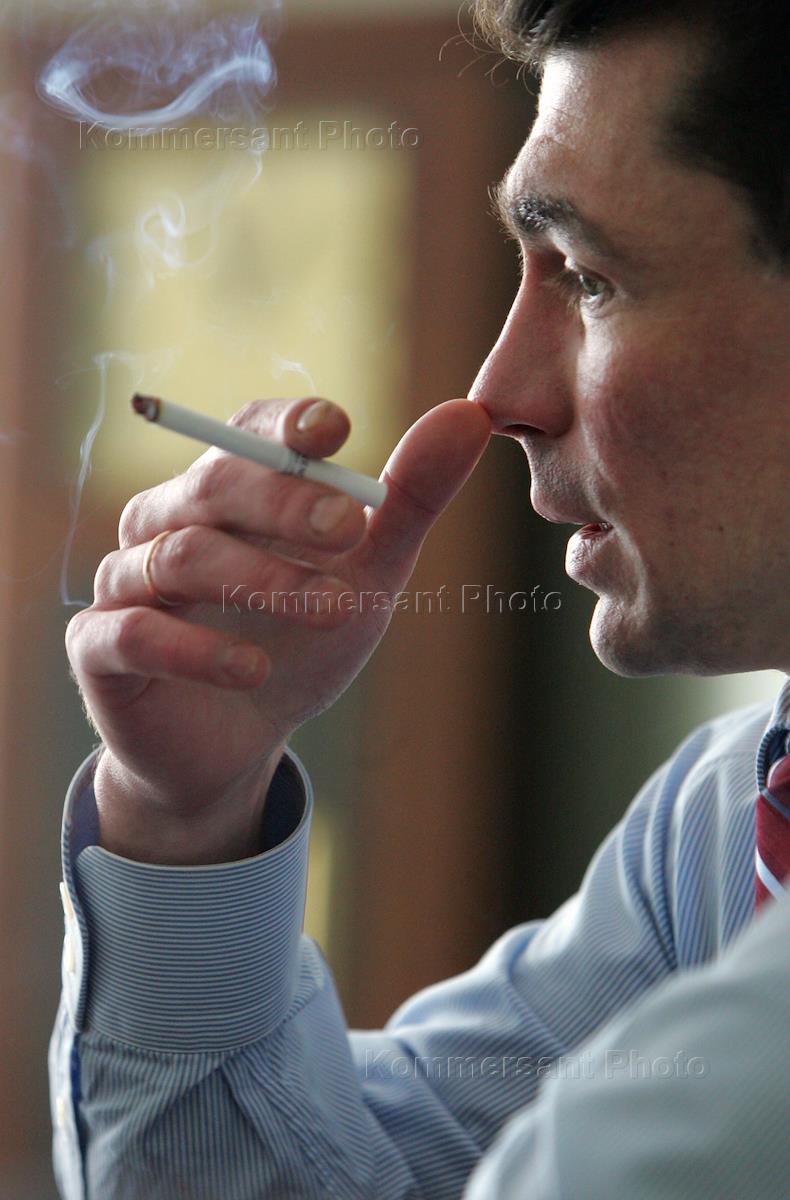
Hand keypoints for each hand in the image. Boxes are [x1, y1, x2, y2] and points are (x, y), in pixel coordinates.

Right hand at [66, 396, 490, 861]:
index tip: (335, 430)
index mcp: (226, 491)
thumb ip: (408, 501)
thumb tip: (469, 415)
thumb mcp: (368, 574)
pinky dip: (196, 649)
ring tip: (333, 609)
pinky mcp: (100, 650)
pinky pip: (133, 634)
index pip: (244, 432)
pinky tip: (254, 669)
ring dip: (261, 579)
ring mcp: (125, 583)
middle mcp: (166, 521)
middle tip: (351, 526)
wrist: (236, 745)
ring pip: (179, 556)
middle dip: (283, 500)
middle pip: (211, 486)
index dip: (284, 426)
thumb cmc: (299, 643)